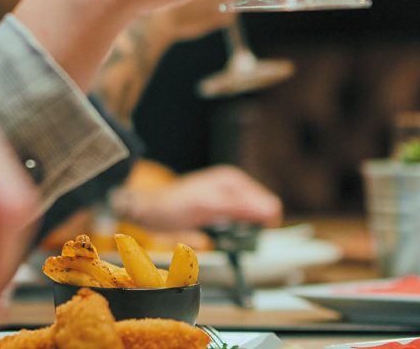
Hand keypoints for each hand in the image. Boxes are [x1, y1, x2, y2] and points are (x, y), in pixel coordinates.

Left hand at [116, 165, 282, 230]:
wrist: (150, 211)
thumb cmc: (173, 206)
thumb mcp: (208, 206)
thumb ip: (238, 207)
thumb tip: (269, 209)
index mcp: (234, 180)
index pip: (266, 202)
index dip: (265, 222)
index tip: (256, 238)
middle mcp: (232, 186)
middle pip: (260, 210)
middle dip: (254, 226)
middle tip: (237, 239)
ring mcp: (225, 198)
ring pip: (249, 218)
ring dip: (244, 231)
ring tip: (228, 237)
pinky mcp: (218, 209)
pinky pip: (237, 222)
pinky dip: (234, 232)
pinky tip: (224, 236)